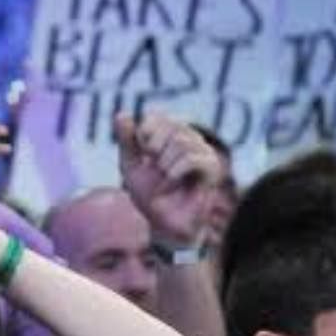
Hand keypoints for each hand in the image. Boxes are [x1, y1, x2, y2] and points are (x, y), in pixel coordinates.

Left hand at [115, 113, 221, 247]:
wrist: (162, 222)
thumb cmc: (149, 194)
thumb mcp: (131, 165)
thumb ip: (127, 140)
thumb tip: (121, 113)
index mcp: (172, 135)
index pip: (157, 116)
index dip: (145, 131)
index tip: (142, 152)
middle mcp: (191, 139)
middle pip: (171, 126)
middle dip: (154, 149)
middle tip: (155, 168)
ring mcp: (205, 152)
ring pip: (182, 141)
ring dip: (164, 164)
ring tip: (164, 179)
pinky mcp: (213, 168)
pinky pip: (193, 158)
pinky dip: (175, 171)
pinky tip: (171, 182)